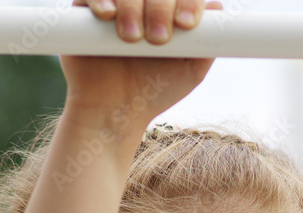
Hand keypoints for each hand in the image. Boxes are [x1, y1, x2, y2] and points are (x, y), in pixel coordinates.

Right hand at [61, 0, 222, 136]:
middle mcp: (141, 4)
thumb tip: (217, 7)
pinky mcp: (84, 12)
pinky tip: (108, 15)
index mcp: (166, 12)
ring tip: (131, 39)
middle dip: (161, 8)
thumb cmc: (152, 93)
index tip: (187, 25)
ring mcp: (114, 6)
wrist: (113, 112)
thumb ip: (208, 42)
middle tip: (158, 40)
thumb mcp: (190, 71)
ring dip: (133, 7)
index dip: (188, 1)